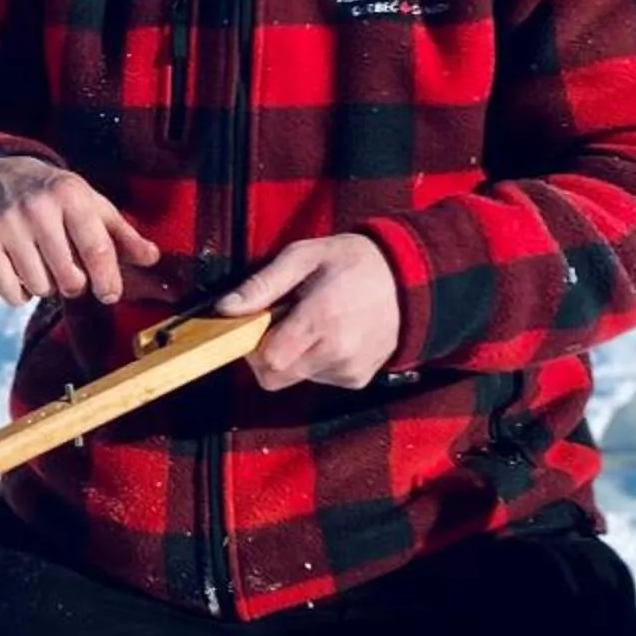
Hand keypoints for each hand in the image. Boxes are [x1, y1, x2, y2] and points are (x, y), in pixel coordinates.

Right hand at [0, 158, 159, 306]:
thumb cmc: (54, 197)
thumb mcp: (90, 204)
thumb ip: (122, 234)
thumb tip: (153, 258)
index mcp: (71, 195)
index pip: (96, 247)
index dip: (108, 278)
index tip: (110, 294)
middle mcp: (37, 207)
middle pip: (68, 276)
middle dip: (75, 284)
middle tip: (70, 273)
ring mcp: (6, 224)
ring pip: (39, 287)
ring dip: (46, 286)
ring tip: (43, 266)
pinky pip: (9, 293)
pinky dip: (20, 294)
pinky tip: (22, 272)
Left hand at [217, 234, 400, 389]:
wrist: (410, 279)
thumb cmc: (352, 262)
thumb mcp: (303, 256)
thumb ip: (263, 284)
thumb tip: (225, 308)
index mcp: (321, 318)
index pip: (266, 359)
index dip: (252, 344)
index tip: (258, 323)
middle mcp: (337, 351)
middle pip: (274, 377)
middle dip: (267, 354)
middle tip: (282, 323)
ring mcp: (349, 370)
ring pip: (295, 377)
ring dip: (293, 355)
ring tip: (315, 321)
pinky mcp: (357, 379)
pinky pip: (318, 378)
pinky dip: (315, 360)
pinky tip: (332, 334)